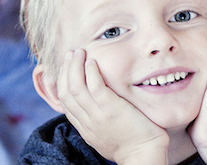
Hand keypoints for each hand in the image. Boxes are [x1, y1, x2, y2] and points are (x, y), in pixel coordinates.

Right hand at [57, 49, 168, 163]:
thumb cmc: (132, 144)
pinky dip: (90, 72)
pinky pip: (94, 87)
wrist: (144, 154)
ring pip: (76, 87)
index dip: (62, 82)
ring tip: (79, 52)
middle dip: (65, 71)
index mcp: (85, 127)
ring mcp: (97, 115)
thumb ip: (97, 120)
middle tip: (69, 55)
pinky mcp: (111, 109)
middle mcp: (87, 121)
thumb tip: (96, 107)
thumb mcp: (105, 134)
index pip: (65, 102)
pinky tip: (92, 61)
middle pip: (66, 92)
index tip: (66, 68)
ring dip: (75, 66)